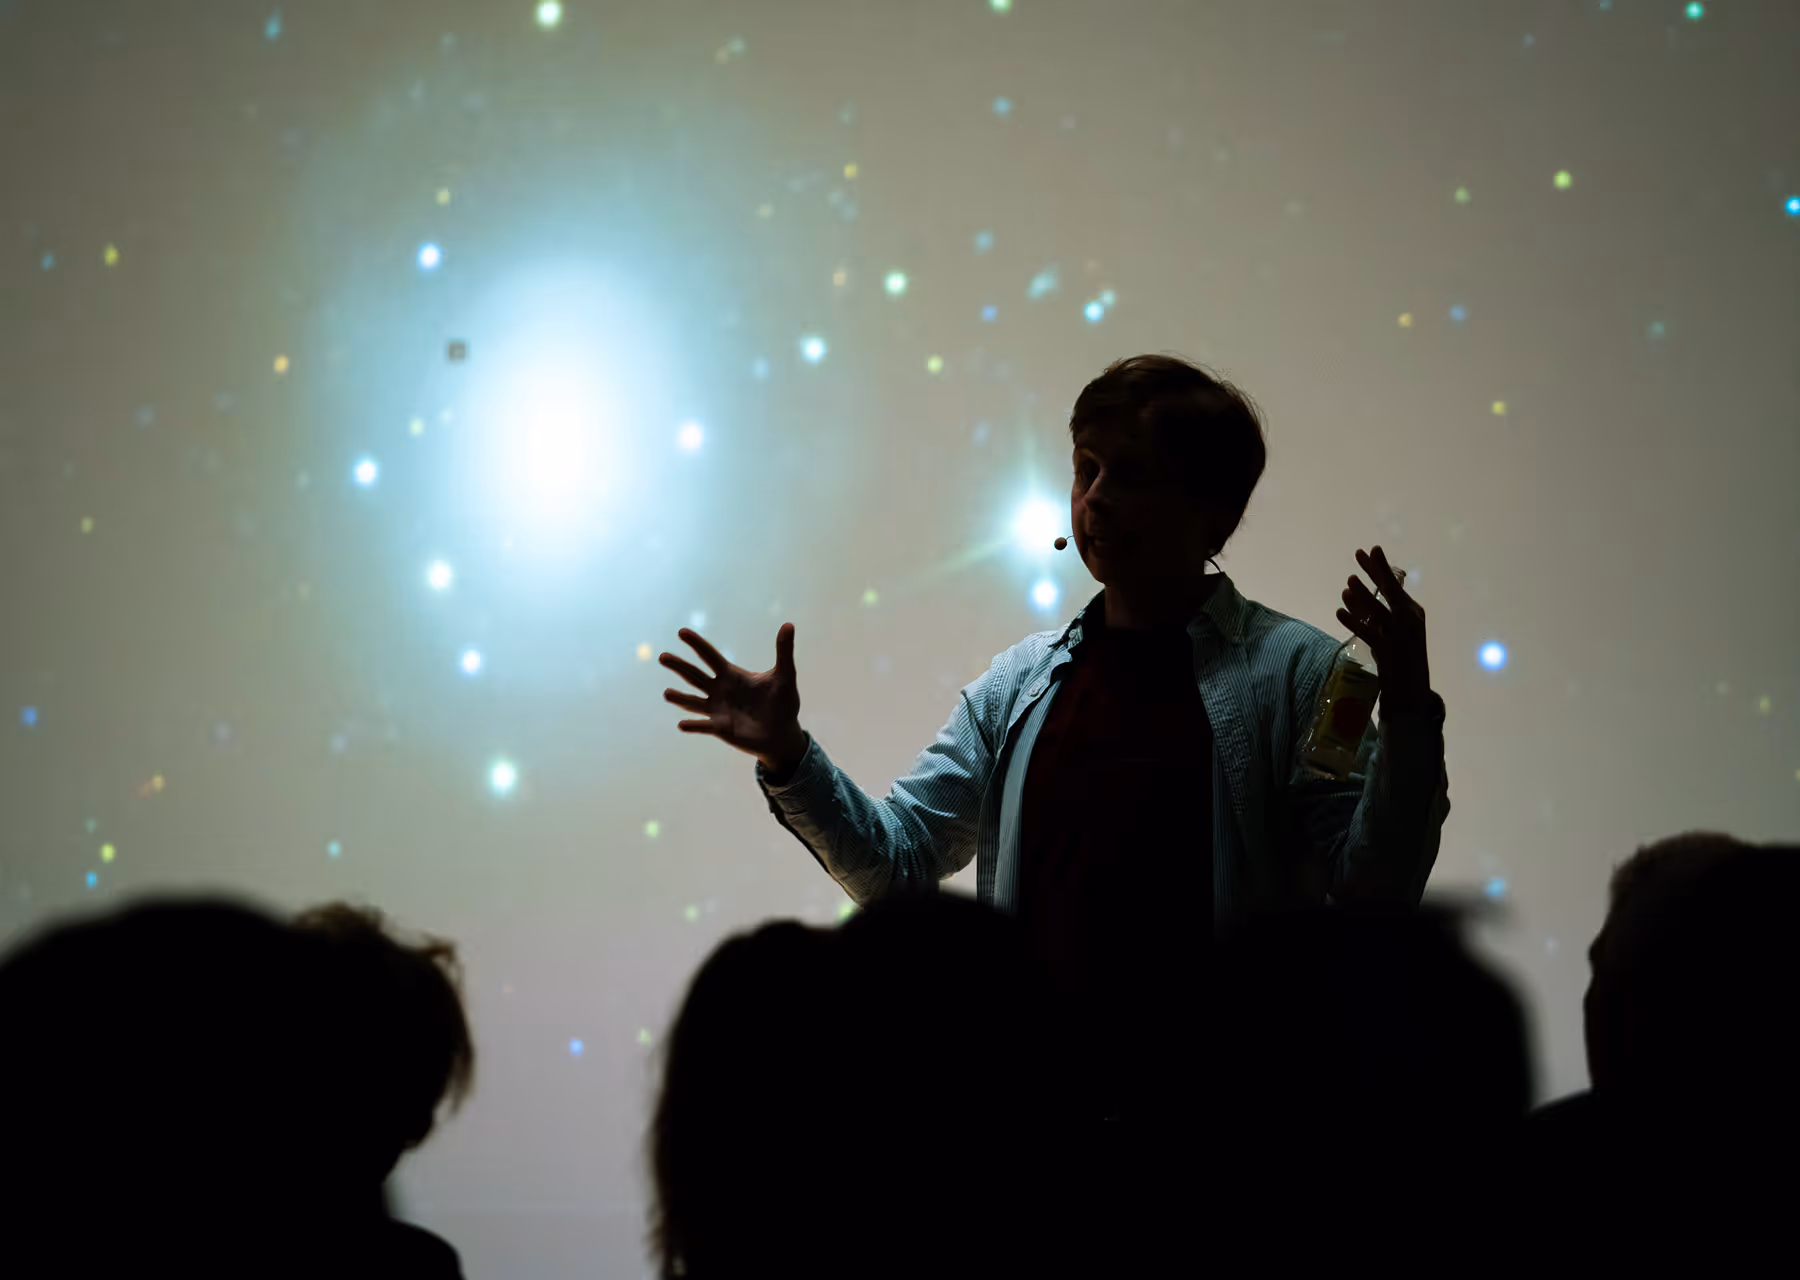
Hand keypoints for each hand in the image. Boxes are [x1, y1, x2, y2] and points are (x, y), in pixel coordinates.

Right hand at [662, 624, 803, 765]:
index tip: (681, 632)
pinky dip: (694, 725)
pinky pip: (704, 726)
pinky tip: (682, 724)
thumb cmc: (783, 703)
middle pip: (695, 676)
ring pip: (693, 702)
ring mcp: (717, 710)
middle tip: (662, 656)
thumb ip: (784, 651)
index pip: (709, 656)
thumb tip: (789, 624)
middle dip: (679, 666)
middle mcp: (720, 690)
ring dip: (681, 698)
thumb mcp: (785, 676)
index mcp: (731, 675)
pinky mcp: (720, 728)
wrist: (783, 734)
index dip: (696, 643)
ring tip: (667, 693)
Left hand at [1338, 546, 1432, 717]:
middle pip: (1389, 591)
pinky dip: (1353, 621)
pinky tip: (1340, 612)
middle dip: (1374, 571)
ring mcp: (1398, 636)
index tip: (1371, 551)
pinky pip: (1367, 633)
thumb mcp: (1401, 631)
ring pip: (1377, 611)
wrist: (1413, 690)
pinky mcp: (1386, 651)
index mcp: (1414, 613)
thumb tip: (1362, 598)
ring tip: (1347, 585)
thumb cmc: (1405, 659)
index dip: (1381, 568)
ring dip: (1361, 597)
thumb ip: (1386, 614)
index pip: (1395, 586)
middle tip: (1358, 554)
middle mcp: (1408, 621)